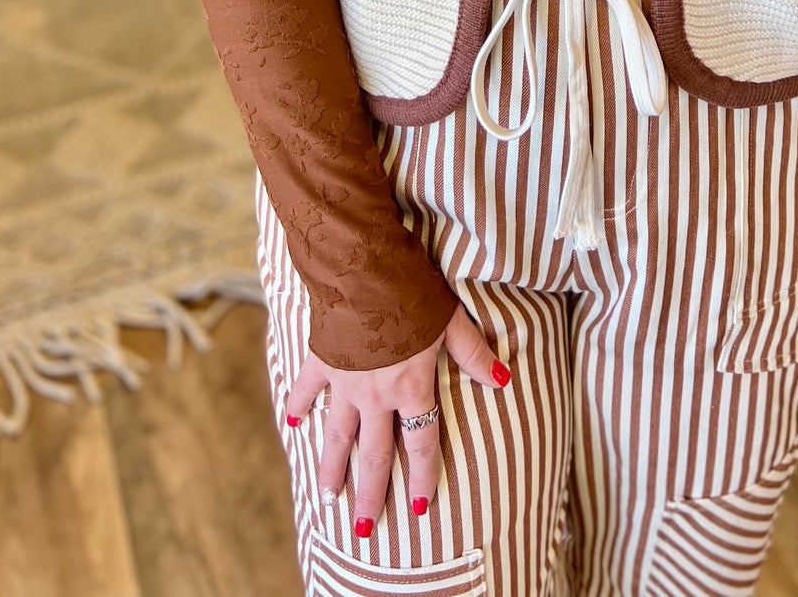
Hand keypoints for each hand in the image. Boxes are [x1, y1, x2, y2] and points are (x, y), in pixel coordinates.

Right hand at [285, 303, 508, 532]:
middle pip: (376, 454)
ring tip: (330, 495)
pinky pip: (306, 391)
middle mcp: (376, 395)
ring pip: (339, 435)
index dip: (424, 477)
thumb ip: (474, 354)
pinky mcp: (321, 360)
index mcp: (411, 387)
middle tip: (365, 528)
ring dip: (335, 467)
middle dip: (372, 493)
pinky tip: (294, 426)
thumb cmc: (412, 291)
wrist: (362, 268)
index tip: (420, 508)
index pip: (421, 444)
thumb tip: (503, 380)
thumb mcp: (451, 320)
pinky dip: (298, 407)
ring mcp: (344, 381)